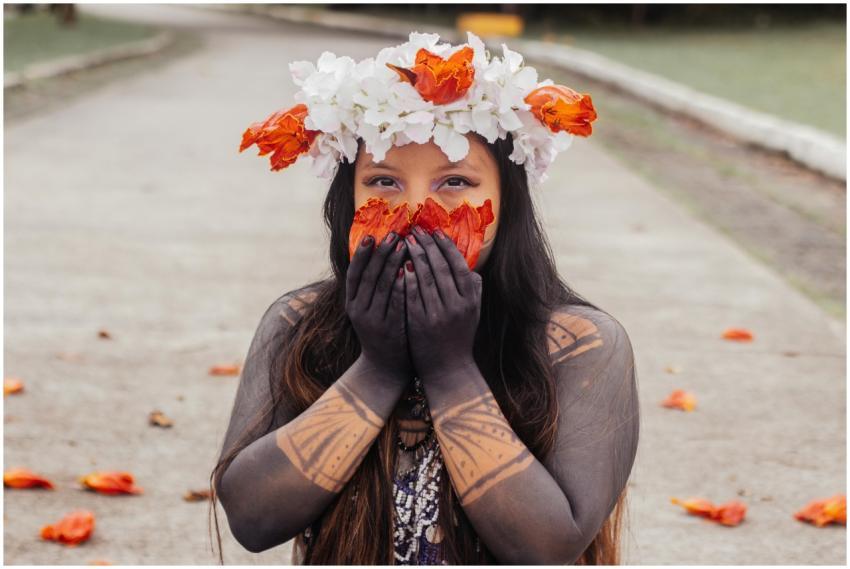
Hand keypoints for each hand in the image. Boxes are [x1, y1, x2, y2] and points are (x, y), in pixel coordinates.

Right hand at [345, 231, 411, 380]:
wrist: (385, 368)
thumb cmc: (382, 331)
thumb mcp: (370, 309)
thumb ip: (374, 286)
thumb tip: (381, 255)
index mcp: (352, 303)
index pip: (354, 273)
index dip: (362, 254)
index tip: (371, 235)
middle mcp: (359, 310)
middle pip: (369, 276)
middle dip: (381, 253)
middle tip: (393, 234)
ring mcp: (374, 321)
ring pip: (382, 287)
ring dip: (392, 264)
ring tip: (404, 246)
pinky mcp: (390, 330)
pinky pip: (395, 304)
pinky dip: (402, 287)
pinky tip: (410, 272)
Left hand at [402, 225, 482, 381]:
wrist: (448, 369)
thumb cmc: (460, 337)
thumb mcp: (473, 312)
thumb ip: (473, 289)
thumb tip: (468, 265)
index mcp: (470, 299)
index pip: (457, 265)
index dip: (446, 246)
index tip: (435, 232)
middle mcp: (456, 305)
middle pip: (440, 267)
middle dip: (427, 245)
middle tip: (416, 230)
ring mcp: (438, 314)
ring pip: (425, 278)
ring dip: (415, 256)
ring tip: (406, 241)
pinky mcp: (420, 323)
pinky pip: (412, 295)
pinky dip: (407, 278)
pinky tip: (400, 264)